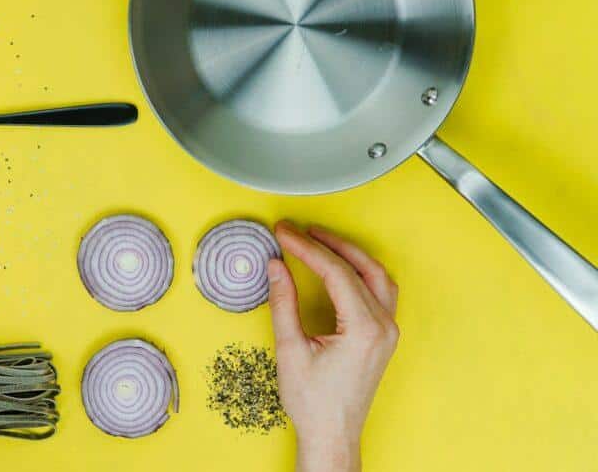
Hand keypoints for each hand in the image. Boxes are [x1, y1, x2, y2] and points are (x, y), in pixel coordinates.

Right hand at [268, 221, 398, 471]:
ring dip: (349, 254)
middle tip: (299, 230)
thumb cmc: (313, 401)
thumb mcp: (290, 349)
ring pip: (376, 275)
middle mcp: (383, 326)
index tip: (284, 233)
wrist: (332, 434)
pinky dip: (360, 271)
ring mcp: (387, 331)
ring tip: (319, 240)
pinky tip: (339, 266)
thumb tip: (277, 266)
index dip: (307, 248)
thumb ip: (283, 302)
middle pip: (361, 267)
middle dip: (329, 243)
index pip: (335, 272)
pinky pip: (379, 291)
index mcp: (363, 328)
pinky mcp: (383, 336)